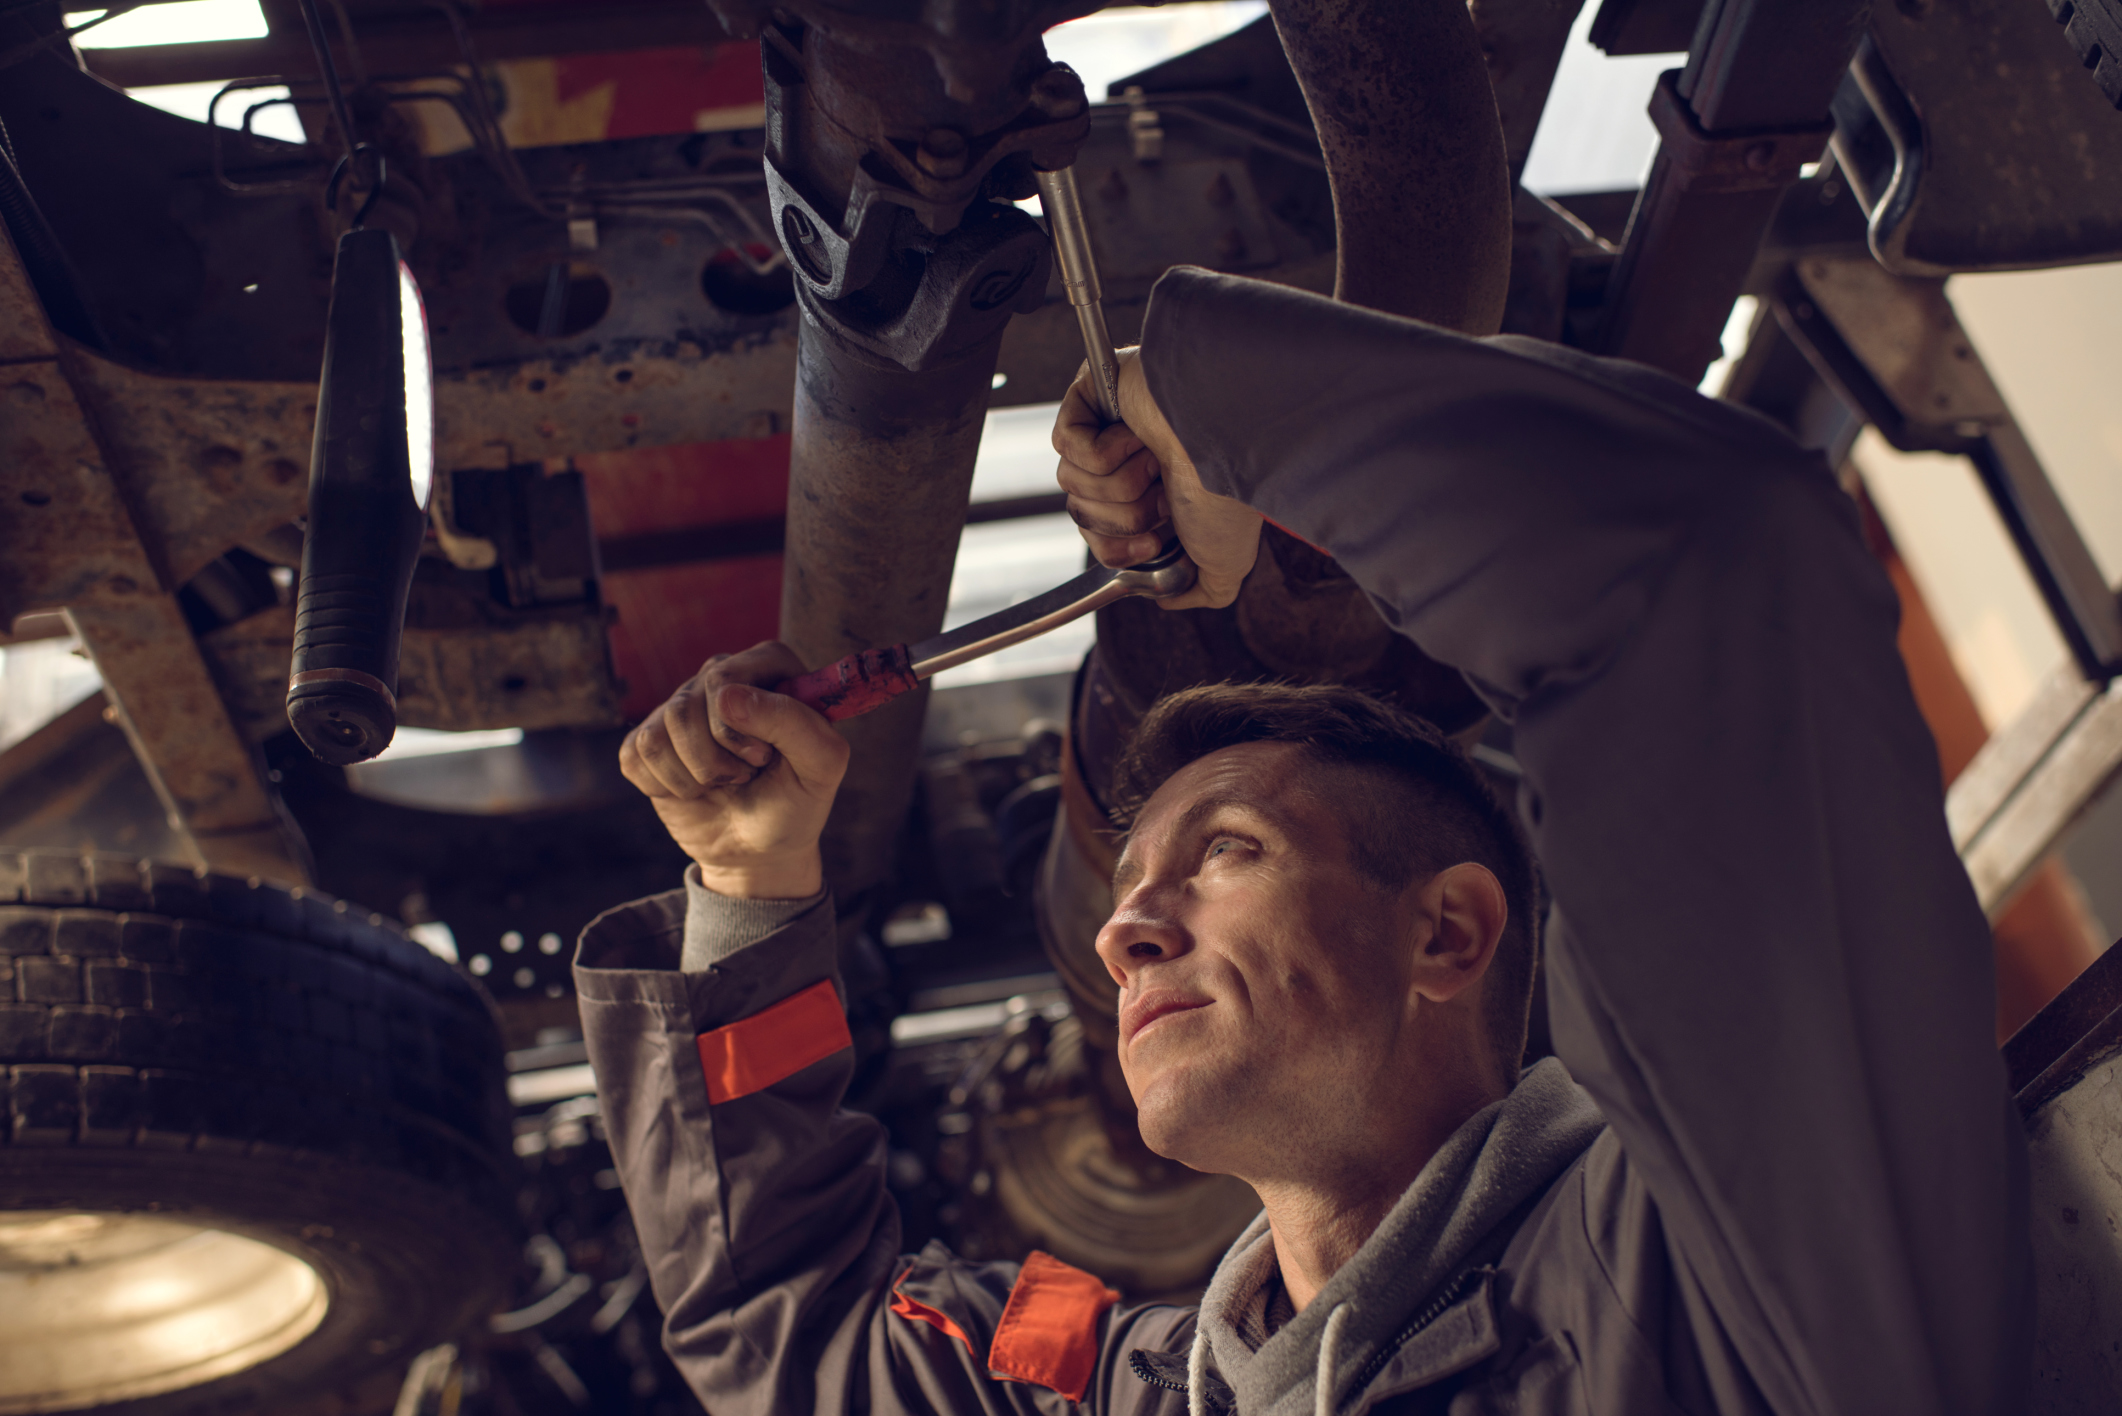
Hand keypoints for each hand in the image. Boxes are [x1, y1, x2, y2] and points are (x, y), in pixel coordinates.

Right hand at [618, 641, 849, 898]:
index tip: (764, 756)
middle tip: (748, 774)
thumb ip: (793, 722)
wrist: (760, 848)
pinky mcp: (648, 737)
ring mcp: (681, 706)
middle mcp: (721, 678)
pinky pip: (635, 755)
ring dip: (696, 778)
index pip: (725, 677)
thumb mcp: (821, 767)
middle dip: (717, 760)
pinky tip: (694, 790)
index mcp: (768, 667)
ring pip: (658, 734)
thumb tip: (724, 697)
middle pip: (685, 707)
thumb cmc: (797, 802)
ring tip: (724, 783)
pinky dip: (666, 787)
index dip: (739, 726)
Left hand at [1051, 348, 1262, 609]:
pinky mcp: (1089, 395)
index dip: (1117, 549)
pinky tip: (1138, 437)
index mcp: (1147, 493)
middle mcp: (1124, 461)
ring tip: (1155, 464)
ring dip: (1120, 484)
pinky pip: (1067, 444)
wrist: (1231, 445)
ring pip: (1071, 481)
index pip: (1096, 534)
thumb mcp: (1226, 563)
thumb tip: (1166, 601)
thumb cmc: (1228, 496)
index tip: (1154, 541)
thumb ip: (1203, 589)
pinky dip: (1105, 450)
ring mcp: (1105, 424)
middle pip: (1079, 512)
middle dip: (1123, 516)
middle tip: (1162, 498)